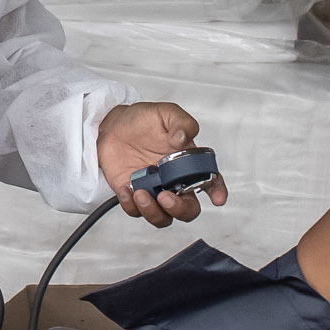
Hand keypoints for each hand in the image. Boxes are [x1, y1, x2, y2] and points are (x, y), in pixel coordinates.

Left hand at [95, 100, 224, 226]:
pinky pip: (134, 211)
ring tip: (140, 193)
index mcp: (187, 164)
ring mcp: (154, 190)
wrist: (112, 125)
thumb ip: (181, 123)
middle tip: (165, 196)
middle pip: (187, 209)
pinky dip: (131, 206)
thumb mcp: (165, 113)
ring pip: (163, 217)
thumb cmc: (142, 120)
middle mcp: (173, 181)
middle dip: (180, 209)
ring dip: (154, 212)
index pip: (210, 181)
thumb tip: (182, 138)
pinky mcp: (133, 195)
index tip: (217, 198)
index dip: (217, 191)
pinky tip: (127, 190)